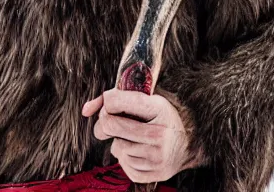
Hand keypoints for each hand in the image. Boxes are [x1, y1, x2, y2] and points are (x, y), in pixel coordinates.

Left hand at [82, 88, 202, 183]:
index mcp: (159, 108)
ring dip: (118, 141)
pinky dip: (125, 157)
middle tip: (111, 121)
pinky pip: (123, 164)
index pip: (115, 101)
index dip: (108, 101)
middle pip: (111, 125)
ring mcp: (157, 156)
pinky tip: (137, 150)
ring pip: (116, 147)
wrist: (188, 143)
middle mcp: (160, 133)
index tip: (112, 104)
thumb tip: (85, 110)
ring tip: (132, 137)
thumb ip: (113, 99)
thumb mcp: (145, 100)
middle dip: (105, 122)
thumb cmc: (159, 118)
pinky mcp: (154, 173)